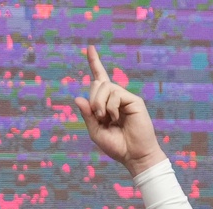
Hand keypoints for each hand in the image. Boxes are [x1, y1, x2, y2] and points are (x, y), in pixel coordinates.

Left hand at [72, 46, 164, 175]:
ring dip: (99, 103)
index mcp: (105, 104)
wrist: (134, 155)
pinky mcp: (133, 100)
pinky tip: (116, 118)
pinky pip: (115, 94)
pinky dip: (110, 107)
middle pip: (97, 84)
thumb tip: (78, 97)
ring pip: (105, 87)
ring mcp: (125, 98)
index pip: (99, 79)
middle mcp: (115, 97)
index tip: (89, 48)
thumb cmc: (116, 146)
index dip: (94, 63)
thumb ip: (87, 115)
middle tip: (98, 116)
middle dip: (92, 99)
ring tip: (106, 118)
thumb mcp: (96, 132)